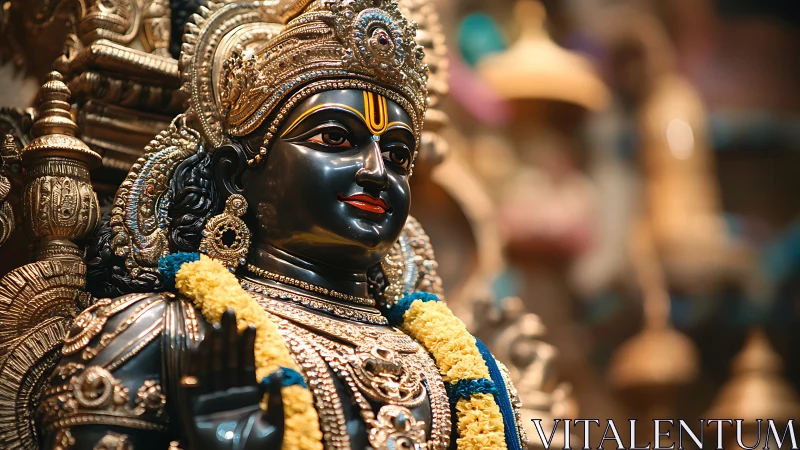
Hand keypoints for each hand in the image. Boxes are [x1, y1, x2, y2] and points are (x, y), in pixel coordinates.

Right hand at [178, 309, 283, 449]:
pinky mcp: (194, 412)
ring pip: (211, 368)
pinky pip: (193, 385)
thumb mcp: (274, 425)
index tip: (250, 325)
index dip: (247, 346)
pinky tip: (197, 348)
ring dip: (212, 346)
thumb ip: (274, 399)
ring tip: (215, 325)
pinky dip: (193, 367)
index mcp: (247, 398)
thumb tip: (275, 372)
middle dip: (228, 337)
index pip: (246, 365)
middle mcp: (228, 397)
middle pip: (227, 360)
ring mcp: (211, 403)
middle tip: (229, 312)